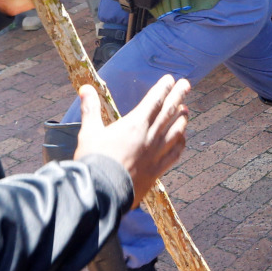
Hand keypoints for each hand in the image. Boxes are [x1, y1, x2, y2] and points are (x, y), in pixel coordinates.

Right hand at [73, 75, 190, 208]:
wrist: (101, 192)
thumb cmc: (94, 160)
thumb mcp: (89, 132)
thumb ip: (90, 109)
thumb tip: (85, 88)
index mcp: (134, 124)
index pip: (154, 101)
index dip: (163, 88)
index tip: (170, 79)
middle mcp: (149, 137)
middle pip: (169, 112)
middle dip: (178, 96)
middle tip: (187, 84)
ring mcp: (156, 154)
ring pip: (176, 132)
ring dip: (182, 119)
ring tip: (186, 110)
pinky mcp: (157, 170)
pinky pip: (175, 154)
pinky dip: (181, 144)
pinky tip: (183, 140)